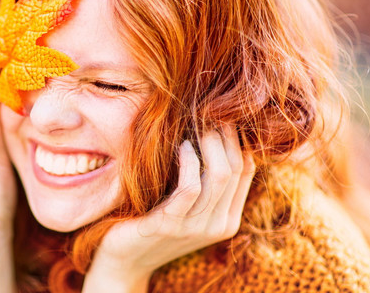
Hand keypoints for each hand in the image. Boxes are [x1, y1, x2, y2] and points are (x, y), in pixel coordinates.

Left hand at [83, 124, 255, 291]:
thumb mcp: (184, 202)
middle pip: (237, 167)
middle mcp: (219, 225)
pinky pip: (190, 187)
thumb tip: (213, 131)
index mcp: (227, 219)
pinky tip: (182, 146)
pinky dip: (189, 161)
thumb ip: (202, 179)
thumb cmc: (150, 220)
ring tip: (196, 122)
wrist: (122, 259)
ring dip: (209, 142)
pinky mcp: (169, 225)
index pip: (246, 168)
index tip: (219, 112)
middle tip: (208, 110)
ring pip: (220, 175)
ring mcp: (196, 228)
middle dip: (224, 134)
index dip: (237, 136)